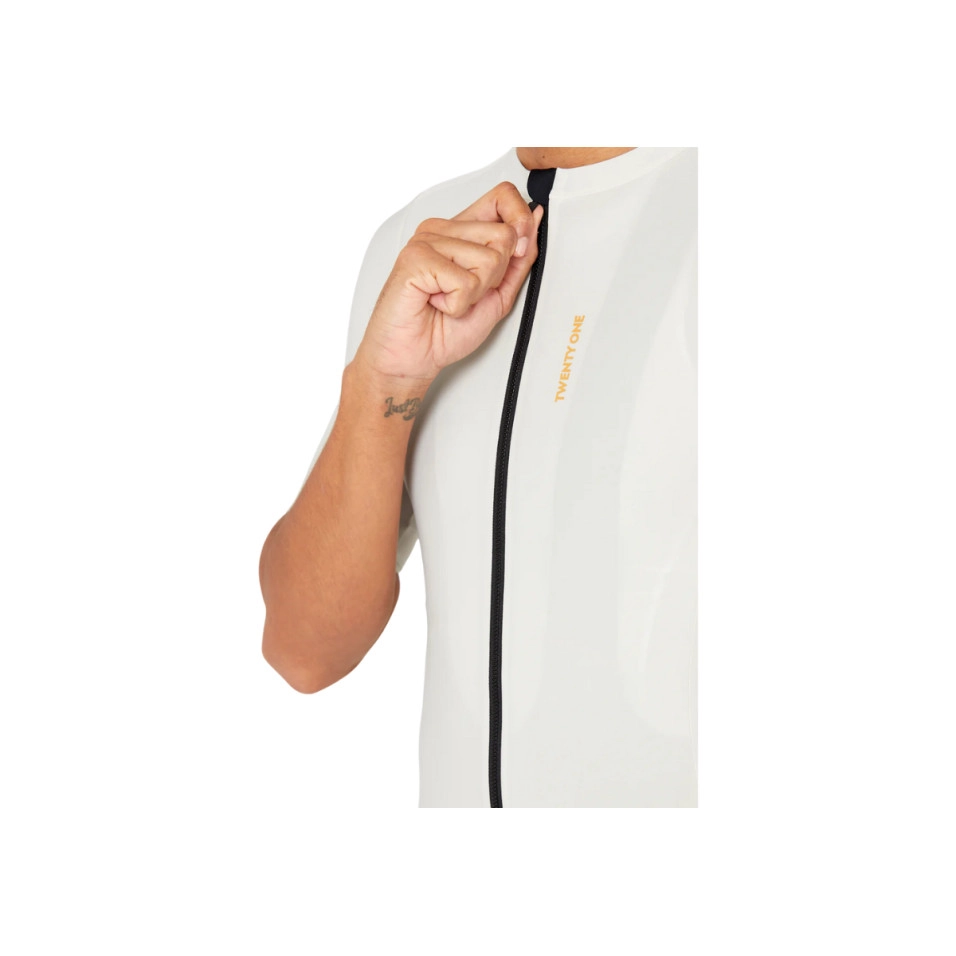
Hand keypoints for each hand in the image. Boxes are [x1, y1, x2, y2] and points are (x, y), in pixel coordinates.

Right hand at [354, 181, 543, 384]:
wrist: (410, 359)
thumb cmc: (444, 330)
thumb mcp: (497, 295)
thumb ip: (518, 260)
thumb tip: (535, 219)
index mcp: (461, 231)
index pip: (503, 196)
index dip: (521, 221)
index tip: (518, 252)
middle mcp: (442, 230)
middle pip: (504, 235)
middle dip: (496, 276)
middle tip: (466, 293)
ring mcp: (426, 241)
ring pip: (488, 259)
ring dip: (474, 294)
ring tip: (449, 300)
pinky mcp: (415, 259)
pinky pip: (464, 280)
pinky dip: (457, 304)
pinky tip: (437, 303)